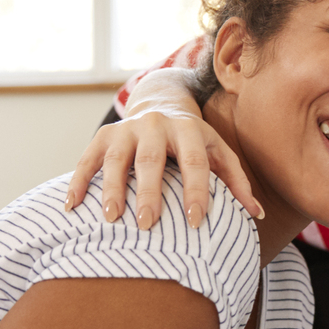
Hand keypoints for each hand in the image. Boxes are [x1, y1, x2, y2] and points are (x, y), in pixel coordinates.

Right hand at [66, 105, 261, 228]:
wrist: (162, 105)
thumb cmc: (195, 143)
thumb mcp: (218, 153)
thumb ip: (236, 182)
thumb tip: (256, 213)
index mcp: (190, 129)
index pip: (194, 162)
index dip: (196, 191)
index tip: (195, 222)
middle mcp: (157, 124)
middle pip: (151, 160)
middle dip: (149, 192)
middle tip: (147, 223)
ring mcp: (128, 128)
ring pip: (117, 159)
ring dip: (111, 188)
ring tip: (110, 218)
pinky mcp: (104, 135)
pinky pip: (87, 159)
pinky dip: (78, 181)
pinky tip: (72, 207)